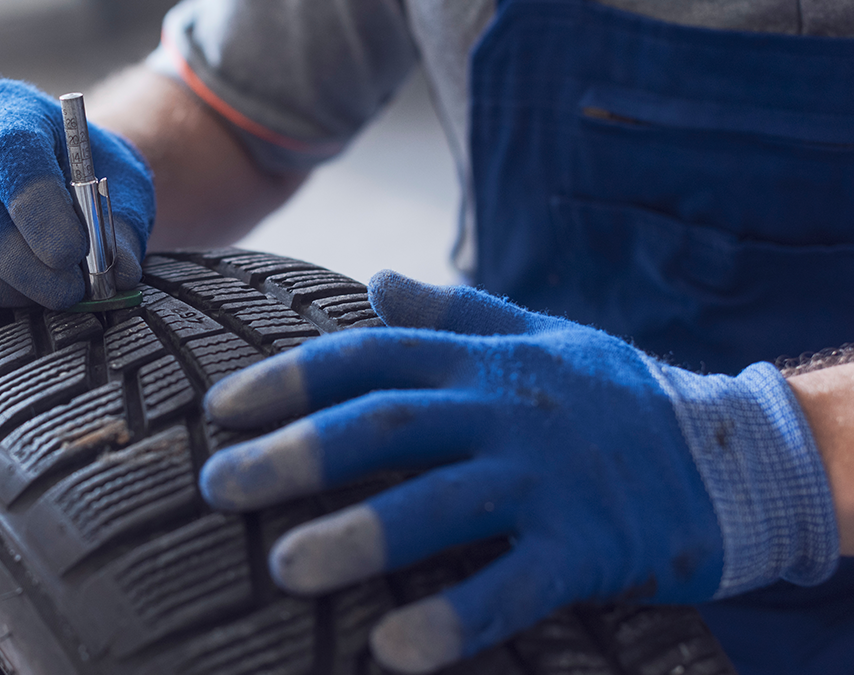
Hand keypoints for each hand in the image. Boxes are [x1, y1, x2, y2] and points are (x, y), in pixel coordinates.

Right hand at [0, 79, 154, 315]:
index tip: (72, 254)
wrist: (62, 189)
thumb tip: (115, 272)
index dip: (36, 205)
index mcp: (11, 111)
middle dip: (16, 257)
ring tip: (31, 302)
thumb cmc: (92, 187)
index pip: (9, 147)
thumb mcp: (123, 194)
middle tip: (64, 293)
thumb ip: (120, 229)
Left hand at [199, 270, 838, 673]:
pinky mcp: (589, 547)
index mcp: (484, 360)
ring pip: (438, 503)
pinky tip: (392, 648)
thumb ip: (457, 314)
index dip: (289, 380)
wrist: (736, 453)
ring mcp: (547, 478)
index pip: (369, 355)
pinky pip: (512, 587)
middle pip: (385, 424)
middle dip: (296, 454)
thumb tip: (378, 282)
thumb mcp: (540, 336)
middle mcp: (505, 409)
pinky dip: (453, 618)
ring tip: (283, 569)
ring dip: (357, 537)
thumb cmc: (616, 396)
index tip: (220, 410)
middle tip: (219, 487)